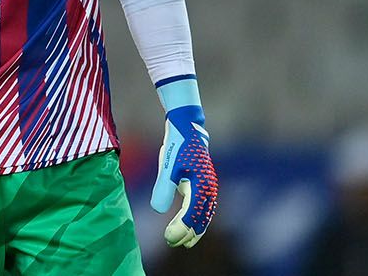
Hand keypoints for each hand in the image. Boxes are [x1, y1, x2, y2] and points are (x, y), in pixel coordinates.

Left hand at [150, 76, 217, 247]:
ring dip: (194, 227)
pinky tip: (188, 222)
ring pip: (204, 212)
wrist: (186, 126)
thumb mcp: (168, 165)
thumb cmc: (178, 144)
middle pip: (201, 216)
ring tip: (184, 241)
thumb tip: (159, 210)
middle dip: (189, 232)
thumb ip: (164, 188)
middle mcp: (208, 186)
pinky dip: (197, 216)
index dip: (182, 228)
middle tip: (173, 243)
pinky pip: (203, 205)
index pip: (192, 213)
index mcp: (201, 184)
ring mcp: (208, 184)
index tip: (169, 238)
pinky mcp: (203, 181)